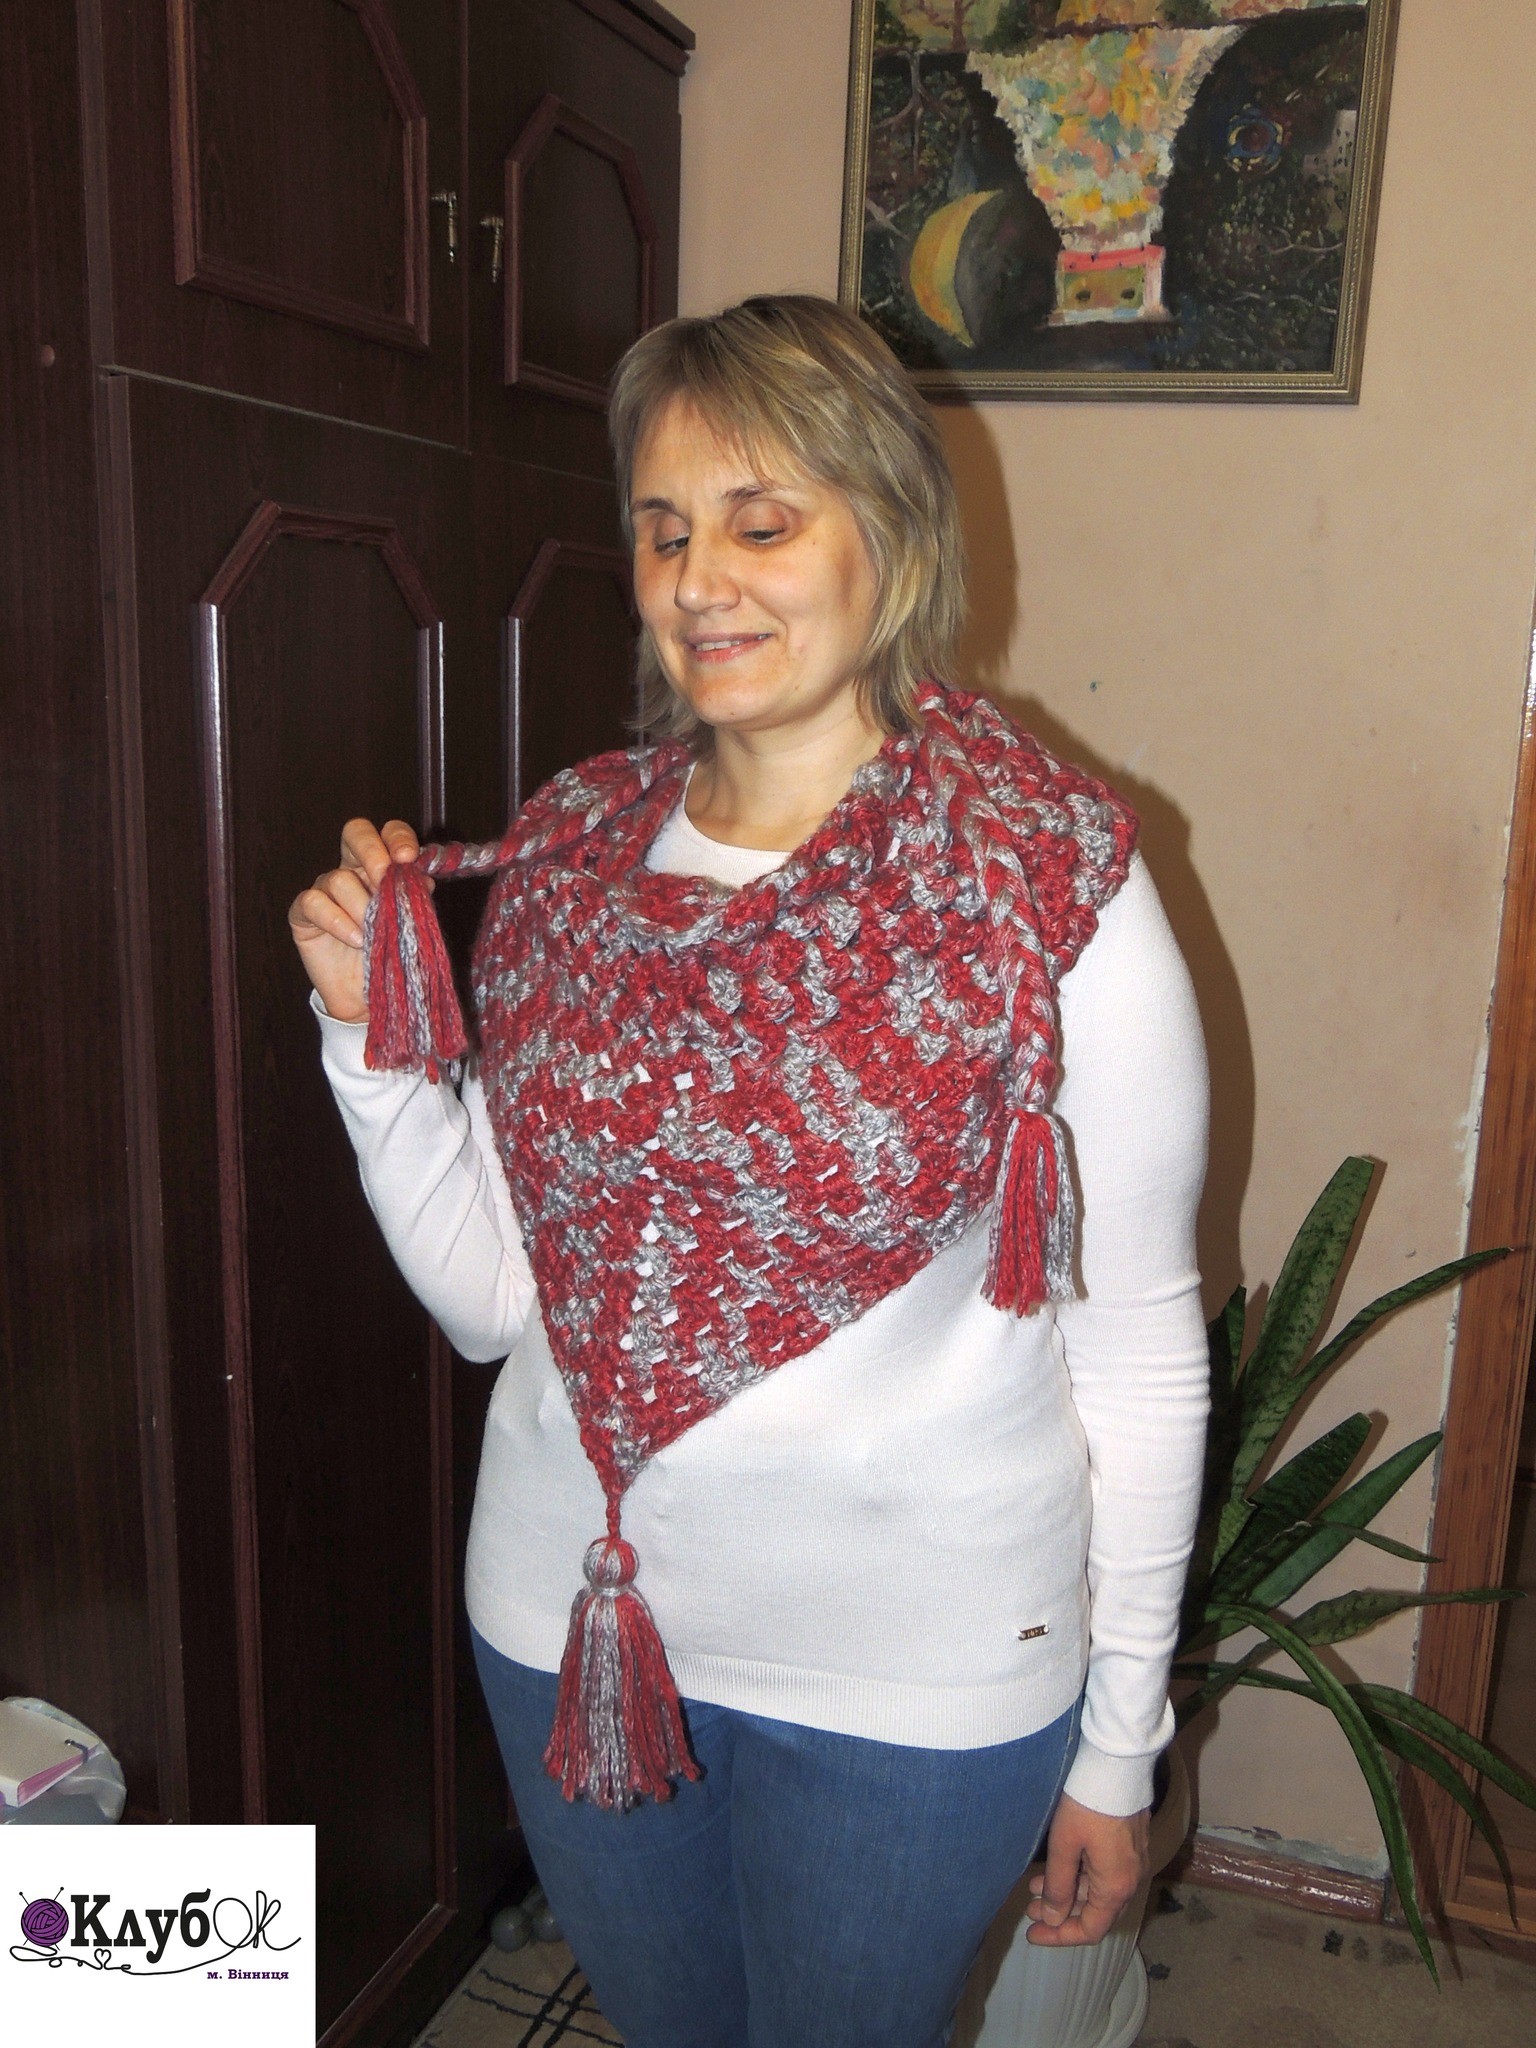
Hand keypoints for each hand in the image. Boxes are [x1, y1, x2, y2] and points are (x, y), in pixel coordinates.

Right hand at [288, 818, 422, 1024]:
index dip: (397, 837)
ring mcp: (325, 889)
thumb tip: (421, 879)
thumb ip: (415, 898)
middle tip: (384, 874)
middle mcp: (352, 870)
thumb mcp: (411, 925)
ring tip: (374, 933)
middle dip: (371, 850)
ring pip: (339, 878)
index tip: (409, 857)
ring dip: (361, 906)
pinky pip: (314, 903)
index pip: (387, 833)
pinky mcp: (303, 914)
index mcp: (381, 866)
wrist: (370, 996)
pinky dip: (338, 921)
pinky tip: (356, 940)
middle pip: (355, 833)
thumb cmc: (391, 955)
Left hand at [1024, 1795, 1149, 1946]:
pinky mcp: (1129, 1843)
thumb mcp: (1065, 1846)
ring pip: (1097, 1890)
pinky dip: (1079, 1876)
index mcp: (1116, 1887)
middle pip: (1095, 1912)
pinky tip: (1058, 1866)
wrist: (1118, 1764)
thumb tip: (1053, 1919)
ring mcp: (1132, 1861)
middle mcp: (1130, 1880)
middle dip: (1061, 1913)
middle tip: (1030, 1908)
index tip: (1033, 1934)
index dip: (1060, 1936)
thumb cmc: (1088, 1805)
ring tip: (1036, 1886)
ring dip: (1067, 1891)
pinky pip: (1104, 1872)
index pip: (1090, 1929)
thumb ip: (1058, 1887)